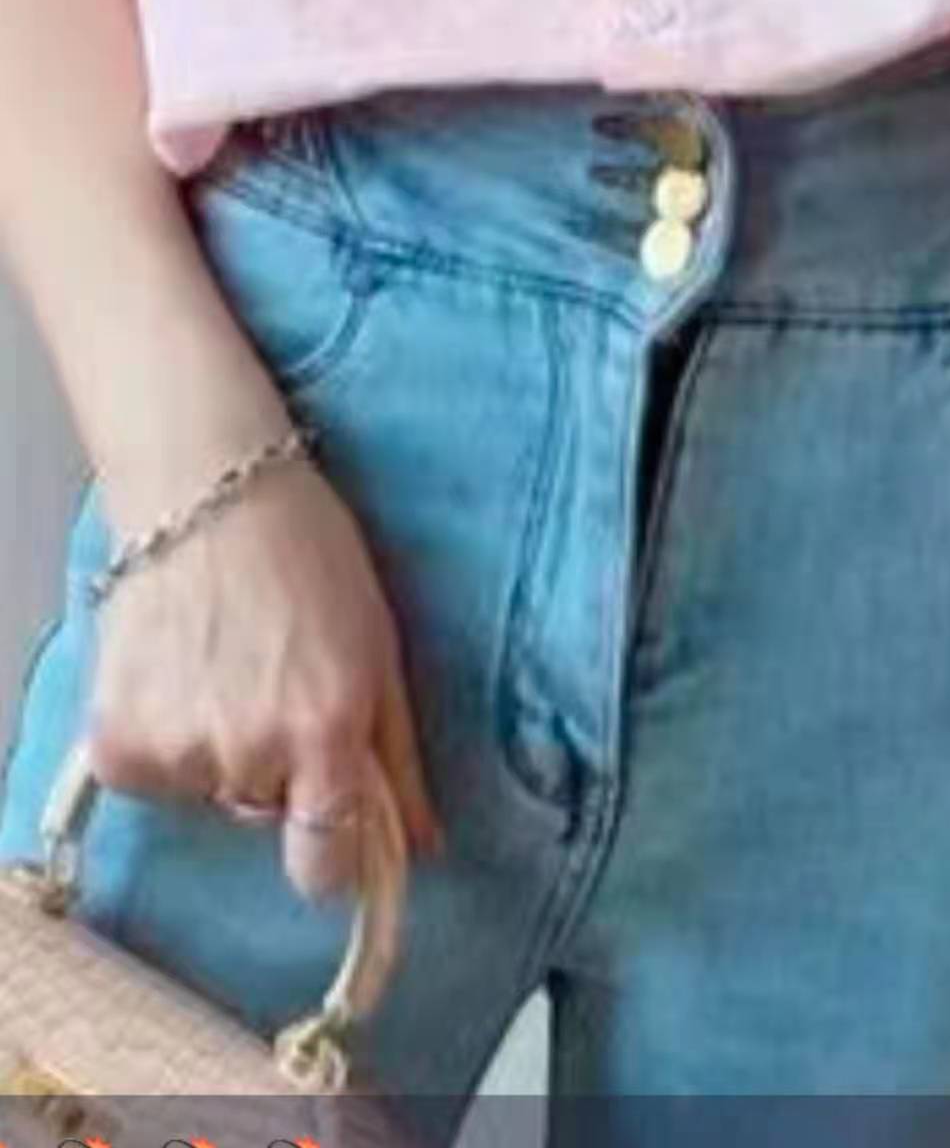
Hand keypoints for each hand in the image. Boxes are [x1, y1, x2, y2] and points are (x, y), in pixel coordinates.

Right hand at [88, 459, 444, 900]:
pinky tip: (176, 670)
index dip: (328, 850)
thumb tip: (425, 846)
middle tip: (270, 683)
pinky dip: (160, 737)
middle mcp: (251, 752)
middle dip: (275, 769)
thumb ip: (396, 757)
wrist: (205, 488)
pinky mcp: (116, 740)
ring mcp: (177, 748)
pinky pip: (150, 776)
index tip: (324, 817)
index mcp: (325, 731)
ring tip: (222, 662)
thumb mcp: (376, 647)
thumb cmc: (305, 552)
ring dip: (216, 747)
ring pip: (208, 792)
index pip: (324, 869)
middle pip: (264, 817)